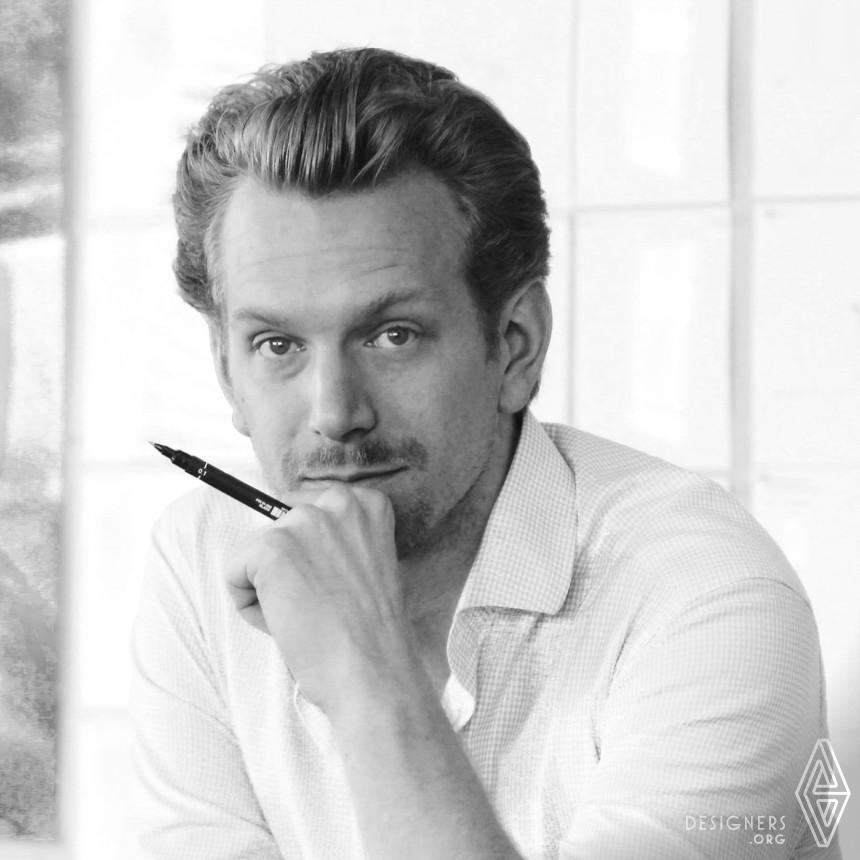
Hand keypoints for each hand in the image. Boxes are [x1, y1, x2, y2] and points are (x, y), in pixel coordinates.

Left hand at [224, 485, 416, 712]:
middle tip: (318, 604)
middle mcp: (338, 501)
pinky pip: (234, 571)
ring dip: (268, 587)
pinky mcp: (271, 547)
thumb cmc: (368, 632)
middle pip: (278, 528)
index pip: (307, 508)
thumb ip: (337, 541)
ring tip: (305, 616)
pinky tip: (286, 622)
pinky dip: (248, 604)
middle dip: (286, 568)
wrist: (373, 672)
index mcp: (367, 504)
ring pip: (255, 551)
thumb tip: (290, 541)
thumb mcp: (367, 565)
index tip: (329, 584)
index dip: (309, 554)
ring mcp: (304, 521)